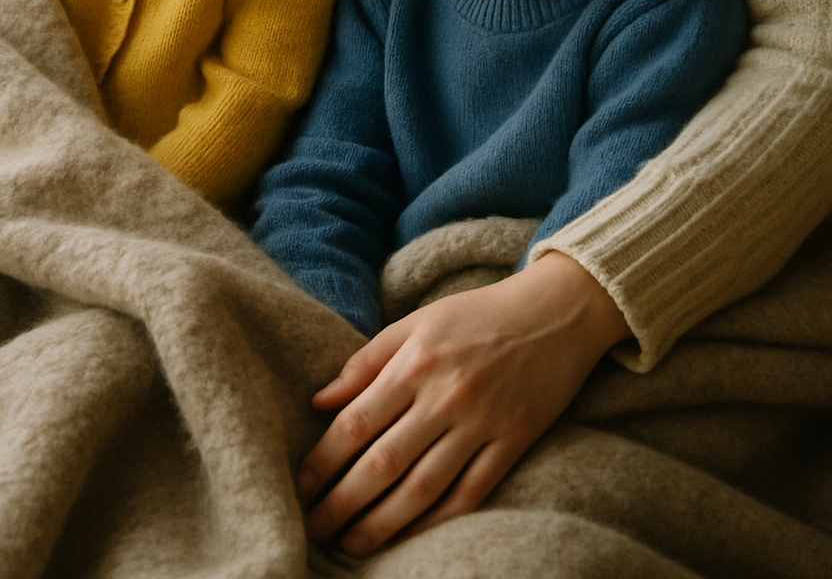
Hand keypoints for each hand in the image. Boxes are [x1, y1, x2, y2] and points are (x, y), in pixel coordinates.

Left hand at [298, 252, 628, 556]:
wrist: (555, 313)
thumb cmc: (477, 314)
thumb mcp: (417, 322)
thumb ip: (367, 361)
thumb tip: (319, 401)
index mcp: (416, 361)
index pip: (356, 422)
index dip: (323, 461)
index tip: (300, 487)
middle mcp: (445, 395)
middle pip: (383, 463)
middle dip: (342, 502)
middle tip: (313, 527)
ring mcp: (482, 423)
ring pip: (423, 488)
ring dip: (382, 523)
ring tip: (352, 543)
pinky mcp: (513, 442)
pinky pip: (470, 492)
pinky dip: (438, 520)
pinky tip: (410, 535)